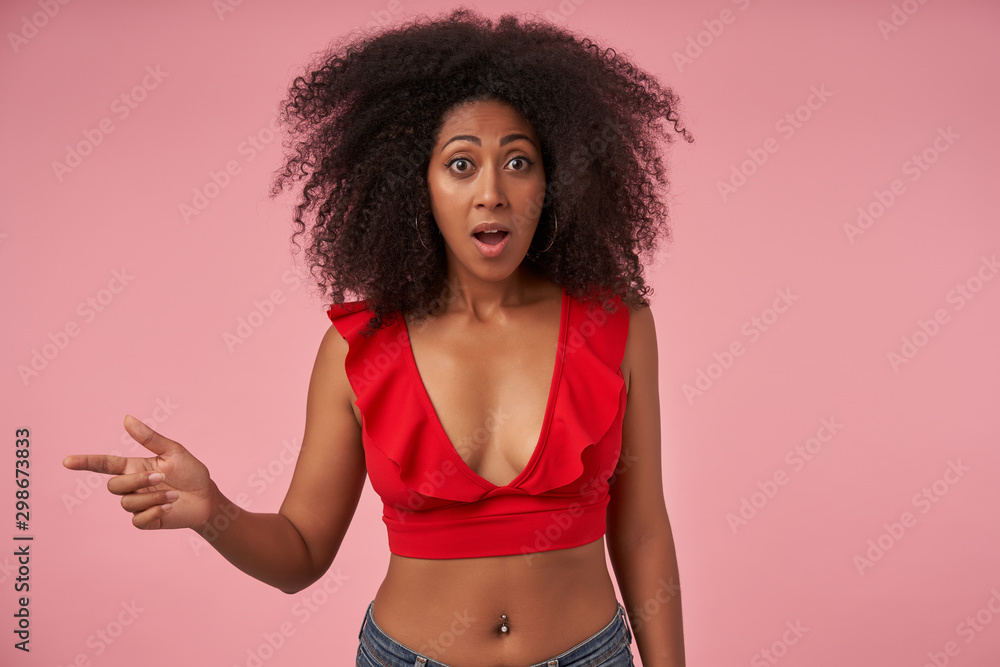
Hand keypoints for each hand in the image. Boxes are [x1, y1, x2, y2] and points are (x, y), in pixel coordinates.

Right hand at [63, 415, 214, 529]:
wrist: (208, 498)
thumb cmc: (191, 472)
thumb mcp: (173, 451)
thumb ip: (149, 438)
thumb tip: (126, 418)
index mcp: (135, 467)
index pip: (104, 464)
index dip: (85, 462)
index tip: (67, 461)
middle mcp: (133, 485)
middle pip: (114, 486)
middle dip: (138, 481)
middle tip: (163, 477)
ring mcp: (138, 504)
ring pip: (127, 503)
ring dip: (154, 497)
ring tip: (175, 494)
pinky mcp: (146, 521)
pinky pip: (137, 520)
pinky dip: (154, 512)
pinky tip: (170, 507)